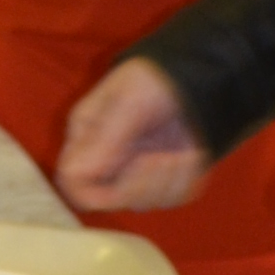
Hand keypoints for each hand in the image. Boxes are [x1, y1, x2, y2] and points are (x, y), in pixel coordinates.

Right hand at [57, 56, 213, 214]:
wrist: (201, 72)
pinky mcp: (161, 176)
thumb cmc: (158, 76)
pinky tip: (191, 156)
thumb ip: (105, 137)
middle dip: (139, 185)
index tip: (129, 175)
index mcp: (86, 135)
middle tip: (164, 158)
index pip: (73, 181)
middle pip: (107, 199)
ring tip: (183, 152)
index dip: (96, 191)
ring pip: (141, 203)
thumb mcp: (130, 99)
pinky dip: (184, 181)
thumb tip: (75, 174)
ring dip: (166, 181)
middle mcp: (105, 158)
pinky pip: (170, 198)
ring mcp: (134, 169)